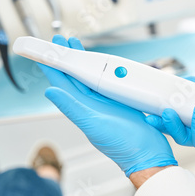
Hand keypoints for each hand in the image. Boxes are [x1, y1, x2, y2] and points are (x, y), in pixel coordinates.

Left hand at [39, 35, 176, 176]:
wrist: (149, 154)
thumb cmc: (123, 145)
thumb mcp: (93, 125)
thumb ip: (72, 108)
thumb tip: (51, 92)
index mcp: (82, 109)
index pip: (62, 84)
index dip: (53, 67)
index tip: (45, 51)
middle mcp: (93, 105)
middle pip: (76, 77)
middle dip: (68, 59)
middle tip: (61, 41)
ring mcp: (108, 102)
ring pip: (92, 78)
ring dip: (84, 62)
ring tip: (76, 47)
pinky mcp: (123, 101)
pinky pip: (111, 82)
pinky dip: (105, 71)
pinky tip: (104, 65)